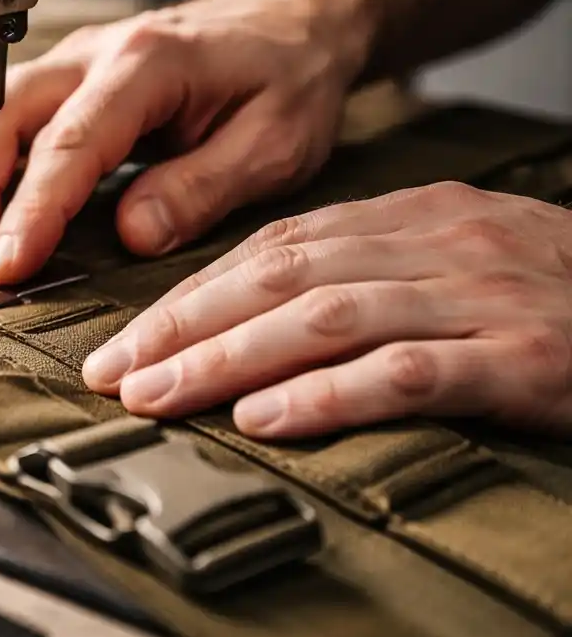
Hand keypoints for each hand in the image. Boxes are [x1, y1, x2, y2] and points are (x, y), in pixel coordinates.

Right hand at [0, 0, 375, 285]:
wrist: (289, 23)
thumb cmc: (287, 79)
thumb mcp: (276, 143)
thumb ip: (203, 188)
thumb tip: (132, 235)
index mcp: (149, 63)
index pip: (72, 143)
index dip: (31, 210)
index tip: (6, 265)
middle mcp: (96, 54)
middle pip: (3, 116)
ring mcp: (71, 62)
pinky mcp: (60, 80)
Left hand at [81, 182, 571, 439]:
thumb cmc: (561, 302)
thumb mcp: (460, 266)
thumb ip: (370, 281)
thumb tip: (254, 327)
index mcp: (416, 218)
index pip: (275, 247)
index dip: (190, 293)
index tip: (125, 337)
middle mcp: (441, 245)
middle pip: (281, 278)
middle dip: (183, 325)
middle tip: (111, 370)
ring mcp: (484, 300)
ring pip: (326, 319)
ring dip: (227, 360)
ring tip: (158, 395)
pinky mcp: (526, 360)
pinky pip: (408, 374)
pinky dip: (328, 395)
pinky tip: (267, 419)